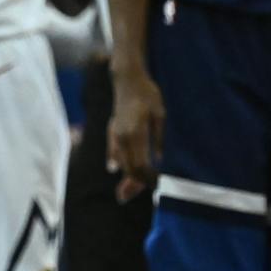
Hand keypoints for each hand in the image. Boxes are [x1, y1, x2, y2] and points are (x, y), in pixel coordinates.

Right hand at [107, 66, 165, 201]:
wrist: (128, 80)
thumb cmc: (148, 95)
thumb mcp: (160, 115)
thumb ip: (158, 139)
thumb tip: (159, 161)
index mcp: (136, 133)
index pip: (141, 164)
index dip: (148, 178)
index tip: (157, 185)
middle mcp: (122, 136)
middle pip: (129, 167)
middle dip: (137, 182)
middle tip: (148, 190)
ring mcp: (115, 133)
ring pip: (120, 161)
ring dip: (126, 175)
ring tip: (128, 189)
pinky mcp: (111, 130)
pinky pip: (112, 150)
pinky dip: (114, 161)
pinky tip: (113, 169)